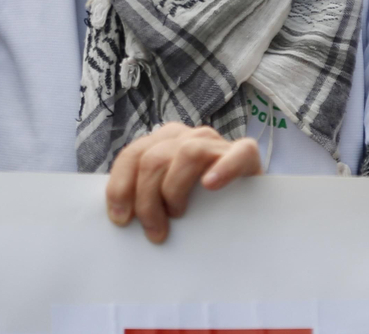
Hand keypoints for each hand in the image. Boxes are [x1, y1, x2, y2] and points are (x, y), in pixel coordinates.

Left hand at [104, 122, 262, 243]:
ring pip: (186, 154)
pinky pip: (237, 153)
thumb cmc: (200, 206)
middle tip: (154, 231)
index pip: (132, 155)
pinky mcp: (246, 154)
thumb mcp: (167, 197)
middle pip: (153, 160)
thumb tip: (120, 218)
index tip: (121, 219)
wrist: (247, 207)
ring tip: (178, 214)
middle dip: (147, 200)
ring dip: (175, 189)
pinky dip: (222, 168)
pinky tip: (211, 185)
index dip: (121, 187)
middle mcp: (187, 136)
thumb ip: (146, 195)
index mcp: (163, 141)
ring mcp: (216, 142)